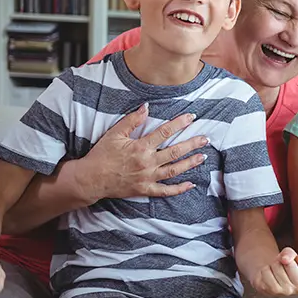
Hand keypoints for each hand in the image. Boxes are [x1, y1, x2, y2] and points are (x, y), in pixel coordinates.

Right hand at [78, 103, 207, 201]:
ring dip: (190, 163)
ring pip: (174, 170)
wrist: (91, 179)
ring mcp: (148, 178)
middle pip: (175, 152)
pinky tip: (191, 184)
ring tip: (203, 156)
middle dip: (192, 144)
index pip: (165, 132)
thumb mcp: (114, 134)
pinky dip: (179, 189)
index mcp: (140, 147)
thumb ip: (132, 120)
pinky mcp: (145, 190)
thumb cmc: (102, 155)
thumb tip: (147, 106)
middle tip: (206, 139)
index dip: (179, 123)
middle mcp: (147, 163)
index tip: (191, 117)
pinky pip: (166, 191)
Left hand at [251, 248, 297, 296]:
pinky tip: (269, 275)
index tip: (293, 262)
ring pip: (276, 266)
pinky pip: (266, 272)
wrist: (272, 277)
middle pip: (288, 263)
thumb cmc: (284, 266)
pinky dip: (265, 269)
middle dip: (282, 260)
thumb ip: (290, 253)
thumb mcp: (291, 256)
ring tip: (275, 270)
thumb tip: (284, 259)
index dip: (294, 256)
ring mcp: (286, 292)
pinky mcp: (271, 291)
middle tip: (282, 266)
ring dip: (273, 264)